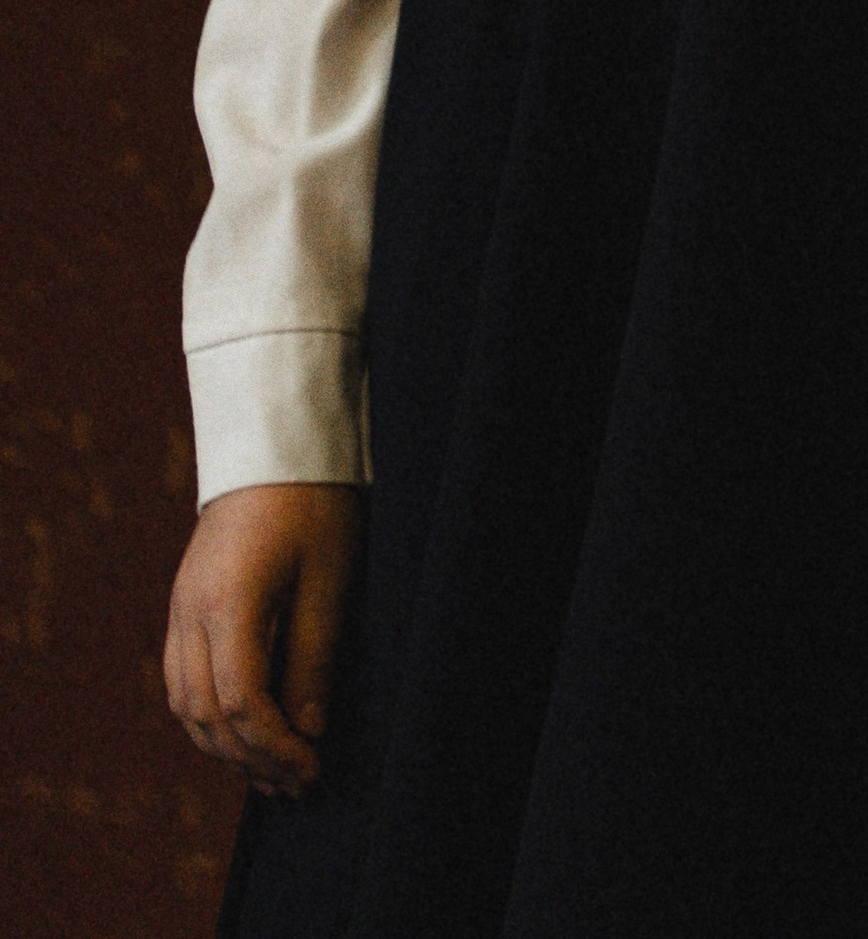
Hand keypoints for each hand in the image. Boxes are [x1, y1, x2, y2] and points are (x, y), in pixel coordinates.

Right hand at [164, 482, 361, 795]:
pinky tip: (242, 730)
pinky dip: (208, 715)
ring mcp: (179, 607)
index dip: (276, 746)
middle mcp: (190, 612)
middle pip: (205, 714)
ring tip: (270, 772)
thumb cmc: (313, 500)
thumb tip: (309, 730)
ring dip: (224, 745)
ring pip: (185, 703)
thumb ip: (315, 655)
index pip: (241, 703)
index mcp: (227, 604)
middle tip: (297, 784)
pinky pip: (181, 678)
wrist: (273, 440)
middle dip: (250, 758)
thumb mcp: (330, 576)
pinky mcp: (184, 602)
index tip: (314, 767)